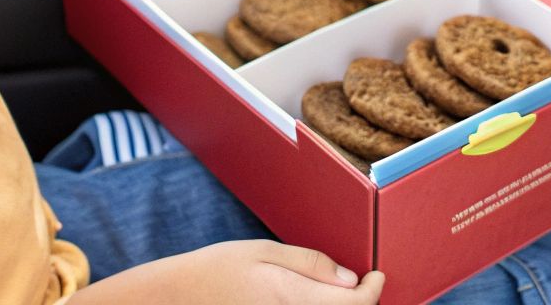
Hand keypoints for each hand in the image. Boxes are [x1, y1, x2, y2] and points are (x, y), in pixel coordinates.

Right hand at [79, 240, 384, 304]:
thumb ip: (310, 264)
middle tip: (362, 286)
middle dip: (360, 304)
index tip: (377, 276)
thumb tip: (351, 278)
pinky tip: (314, 302)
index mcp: (293, 299)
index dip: (374, 291)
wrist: (173, 301)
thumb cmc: (216, 270)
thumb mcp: (262, 252)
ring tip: (339, 295)